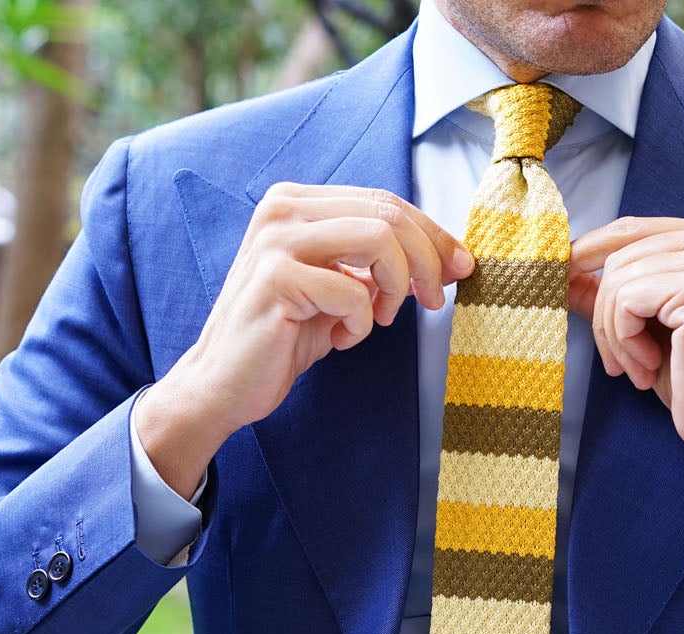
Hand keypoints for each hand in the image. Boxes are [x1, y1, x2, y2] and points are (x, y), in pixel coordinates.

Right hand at [139, 183, 472, 496]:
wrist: (224, 382)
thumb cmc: (285, 336)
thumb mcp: (340, 288)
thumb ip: (379, 263)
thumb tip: (449, 256)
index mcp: (298, 201)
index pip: (384, 200)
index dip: (432, 233)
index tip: (459, 267)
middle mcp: (282, 208)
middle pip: (388, 213)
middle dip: (427, 259)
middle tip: (433, 300)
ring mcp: (275, 240)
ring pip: (378, 238)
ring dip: (397, 285)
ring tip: (381, 319)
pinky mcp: (275, 279)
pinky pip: (352, 291)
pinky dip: (361, 322)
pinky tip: (342, 339)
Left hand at [568, 217, 683, 474]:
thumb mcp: (645, 326)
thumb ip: (612, 292)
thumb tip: (564, 270)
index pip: (630, 229)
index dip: (588, 251)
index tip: (560, 278)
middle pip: (618, 255)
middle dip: (604, 314)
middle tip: (619, 361)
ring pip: (617, 280)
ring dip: (615, 334)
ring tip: (638, 368)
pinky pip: (626, 301)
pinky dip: (625, 340)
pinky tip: (649, 366)